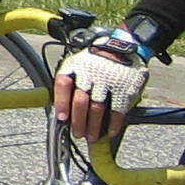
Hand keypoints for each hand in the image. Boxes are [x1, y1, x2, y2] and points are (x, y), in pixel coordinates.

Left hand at [52, 27, 149, 143]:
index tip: (61, 118)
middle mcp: (90, 73)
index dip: (61, 103)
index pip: (63, 84)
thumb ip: (69, 86)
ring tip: (91, 137)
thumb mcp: (77, 66)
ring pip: (97, 109)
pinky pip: (117, 111)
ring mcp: (108, 81)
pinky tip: (109, 132)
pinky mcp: (124, 88)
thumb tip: (60, 113)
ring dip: (93, 127)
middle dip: (78, 122)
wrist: (121, 47)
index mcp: (74, 66)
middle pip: (80, 101)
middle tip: (77, 134)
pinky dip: (113, 124)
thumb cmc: (93, 62)